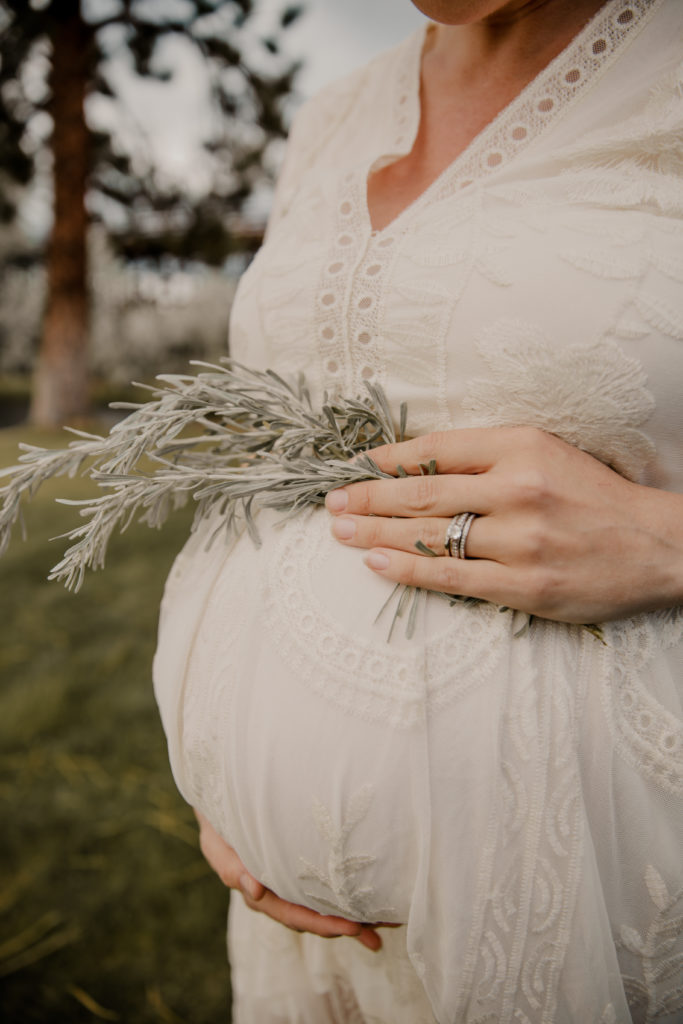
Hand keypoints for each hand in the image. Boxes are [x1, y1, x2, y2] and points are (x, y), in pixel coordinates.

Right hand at [194, 810, 388, 950]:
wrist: (224, 801)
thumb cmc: (220, 822)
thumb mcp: (217, 843)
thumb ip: (232, 867)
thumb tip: (256, 891)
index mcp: (258, 892)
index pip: (293, 915)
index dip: (322, 923)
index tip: (352, 927)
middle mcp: (277, 894)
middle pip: (313, 918)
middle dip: (344, 927)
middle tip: (375, 935)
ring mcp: (288, 883)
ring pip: (322, 907)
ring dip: (351, 917)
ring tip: (383, 928)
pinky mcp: (299, 870)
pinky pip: (324, 888)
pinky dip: (347, 896)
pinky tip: (372, 903)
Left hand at [325, 426, 682, 623]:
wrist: (653, 545)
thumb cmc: (593, 496)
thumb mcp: (546, 453)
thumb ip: (487, 455)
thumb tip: (416, 463)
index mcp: (523, 447)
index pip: (439, 449)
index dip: (392, 458)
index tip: (360, 464)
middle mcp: (518, 489)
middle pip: (424, 493)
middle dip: (369, 497)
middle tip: (333, 502)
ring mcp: (520, 541)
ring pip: (431, 536)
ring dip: (377, 533)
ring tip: (342, 530)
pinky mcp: (523, 586)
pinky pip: (452, 576)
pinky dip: (409, 569)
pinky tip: (377, 563)